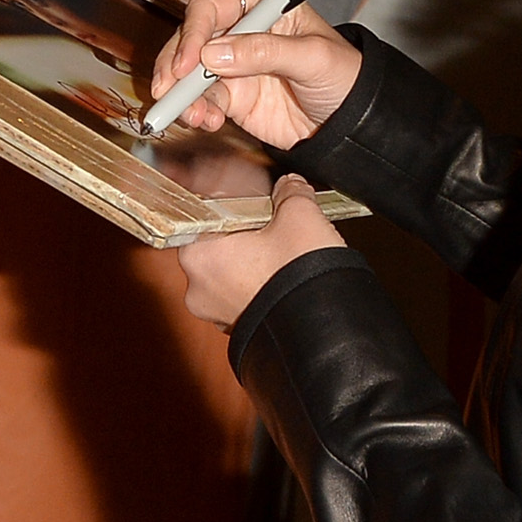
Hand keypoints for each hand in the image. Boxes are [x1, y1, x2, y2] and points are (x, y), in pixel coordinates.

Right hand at [148, 0, 362, 146]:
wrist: (354, 123)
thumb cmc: (346, 76)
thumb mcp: (313, 58)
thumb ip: (265, 52)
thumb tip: (214, 53)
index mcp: (264, 5)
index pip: (214, 7)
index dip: (194, 32)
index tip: (187, 62)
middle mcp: (243, 30)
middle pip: (192, 38)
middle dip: (176, 65)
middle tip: (169, 90)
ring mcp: (234, 64)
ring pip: (190, 73)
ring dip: (183, 94)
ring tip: (193, 115)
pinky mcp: (233, 95)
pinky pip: (203, 100)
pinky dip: (198, 111)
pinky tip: (206, 121)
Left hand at [177, 173, 342, 327]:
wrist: (323, 334)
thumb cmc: (299, 280)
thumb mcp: (299, 218)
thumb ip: (290, 193)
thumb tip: (291, 186)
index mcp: (198, 255)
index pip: (208, 214)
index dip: (234, 200)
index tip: (253, 197)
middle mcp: (198, 288)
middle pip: (219, 243)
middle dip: (247, 231)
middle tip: (276, 222)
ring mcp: (217, 314)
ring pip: (232, 272)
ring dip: (254, 260)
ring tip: (286, 251)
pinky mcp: (240, 330)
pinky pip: (245, 295)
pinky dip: (261, 284)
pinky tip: (285, 274)